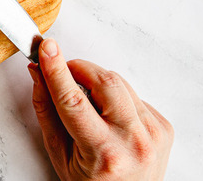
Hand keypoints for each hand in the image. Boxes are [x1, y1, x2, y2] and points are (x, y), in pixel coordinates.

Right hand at [29, 38, 173, 180]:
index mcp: (103, 153)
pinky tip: (108, 118)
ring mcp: (153, 133)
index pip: (74, 100)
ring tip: (87, 106)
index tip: (47, 48)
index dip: (57, 70)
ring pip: (119, 83)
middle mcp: (133, 142)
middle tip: (62, 73)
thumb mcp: (59, 153)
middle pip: (105, 82)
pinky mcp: (164, 126)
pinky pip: (133, 96)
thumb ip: (46, 110)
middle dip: (79, 70)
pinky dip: (115, 99)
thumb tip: (38, 73)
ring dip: (96, 84)